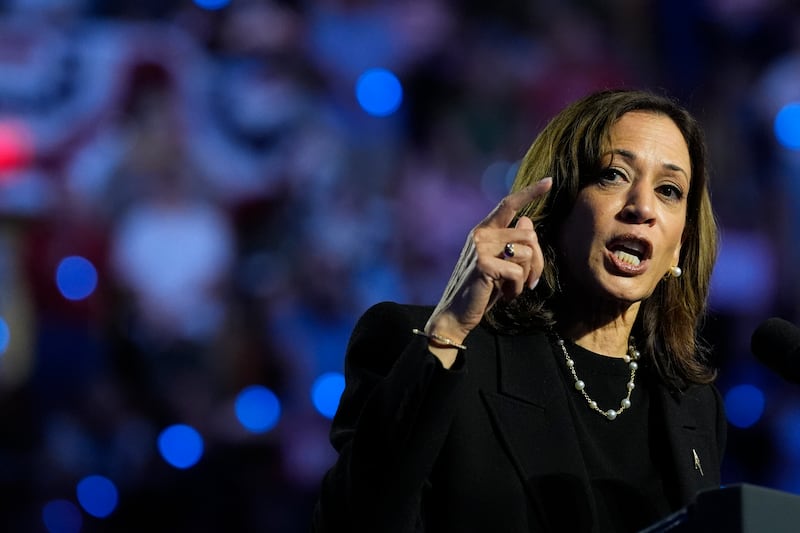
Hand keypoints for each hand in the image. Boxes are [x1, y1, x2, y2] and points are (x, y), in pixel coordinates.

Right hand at [423, 178, 551, 363]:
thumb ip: (512, 244)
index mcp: (483, 230)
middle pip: (529, 236)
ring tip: (510, 289)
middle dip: (538, 263)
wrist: (456, 314)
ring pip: (527, 253)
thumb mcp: (500, 264)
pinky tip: (504, 296)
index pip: (509, 205)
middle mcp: (481, 234)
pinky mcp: (483, 264)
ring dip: (526, 277)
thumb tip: (527, 223)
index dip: (530, 192)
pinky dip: (517, 288)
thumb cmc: (481, 290)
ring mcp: (480, 247)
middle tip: (529, 282)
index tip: (549, 181)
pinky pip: (518, 271)